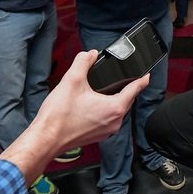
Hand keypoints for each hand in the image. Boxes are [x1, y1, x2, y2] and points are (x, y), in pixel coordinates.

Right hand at [30, 50, 148, 152]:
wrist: (46, 139)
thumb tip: (90, 54)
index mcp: (114, 108)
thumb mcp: (71, 80)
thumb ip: (83, 62)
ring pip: (118, 110)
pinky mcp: (98, 135)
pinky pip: (108, 118)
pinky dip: (106, 109)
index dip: (141, 79)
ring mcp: (107, 131)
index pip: (135, 89)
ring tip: (107, 88)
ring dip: (115, 99)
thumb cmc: (58, 117)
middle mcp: (115, 122)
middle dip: (126, 88)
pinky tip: (95, 103)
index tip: (146, 74)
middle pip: (127, 100)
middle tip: (123, 77)